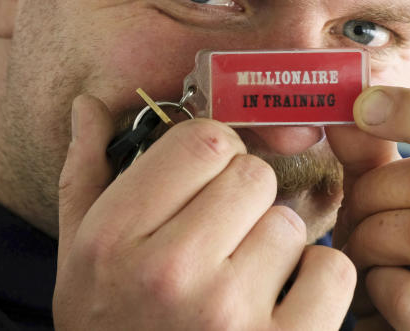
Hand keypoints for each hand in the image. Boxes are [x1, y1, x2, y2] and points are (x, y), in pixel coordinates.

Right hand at [53, 95, 355, 329]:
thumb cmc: (108, 329)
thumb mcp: (77, 257)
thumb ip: (85, 174)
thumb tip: (89, 102)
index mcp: (116, 237)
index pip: (203, 142)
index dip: (212, 156)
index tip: (204, 184)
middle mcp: (170, 272)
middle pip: (253, 174)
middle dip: (243, 200)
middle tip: (222, 240)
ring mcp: (229, 315)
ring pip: (289, 223)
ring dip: (275, 248)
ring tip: (243, 283)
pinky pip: (333, 270)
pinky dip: (317, 284)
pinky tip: (282, 305)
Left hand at [326, 87, 409, 329]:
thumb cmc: (405, 261)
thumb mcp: (390, 197)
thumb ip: (371, 151)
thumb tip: (347, 99)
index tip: (360, 106)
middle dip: (378, 187)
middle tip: (352, 207)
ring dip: (373, 236)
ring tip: (362, 251)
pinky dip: (377, 289)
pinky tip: (379, 295)